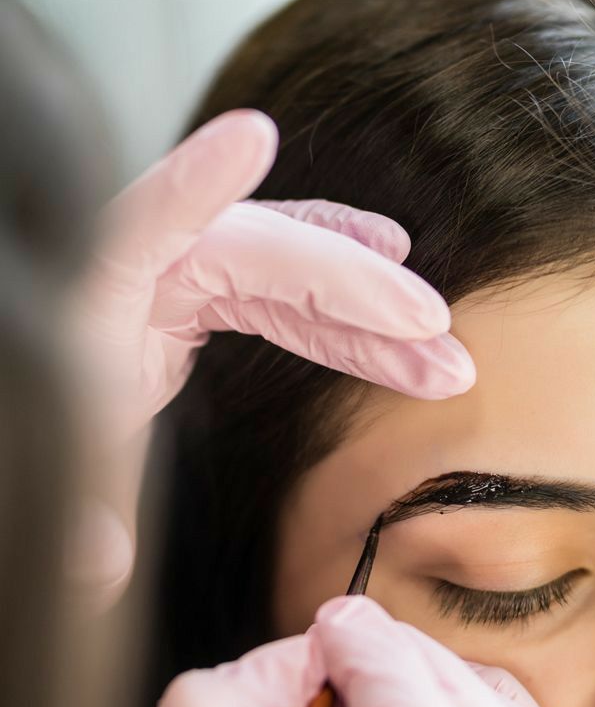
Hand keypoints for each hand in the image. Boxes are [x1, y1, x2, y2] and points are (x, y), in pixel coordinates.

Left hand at [67, 110, 474, 608]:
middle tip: (432, 328)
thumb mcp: (54, 475)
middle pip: (252, 251)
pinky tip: (395, 316)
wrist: (24, 414)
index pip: (137, 230)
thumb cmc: (34, 433)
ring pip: (286, 274)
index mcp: (92, 304)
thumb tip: (99, 567)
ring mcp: (172, 280)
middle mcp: (138, 274)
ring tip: (441, 356)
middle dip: (349, 286)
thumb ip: (78, 517)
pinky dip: (340, 308)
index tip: (252, 138)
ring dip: (369, 315)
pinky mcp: (194, 300)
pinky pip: (280, 292)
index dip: (193, 185)